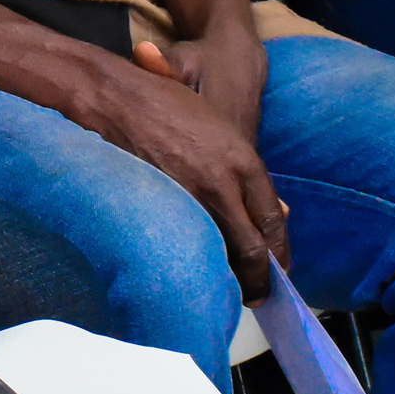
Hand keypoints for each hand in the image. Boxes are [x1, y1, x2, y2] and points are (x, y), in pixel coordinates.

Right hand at [51, 41, 289, 299]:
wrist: (114, 98)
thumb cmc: (165, 107)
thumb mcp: (218, 130)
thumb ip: (247, 174)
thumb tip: (278, 212)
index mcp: (243, 160)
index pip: (273, 221)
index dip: (280, 253)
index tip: (279, 268)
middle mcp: (224, 182)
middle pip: (253, 249)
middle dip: (260, 281)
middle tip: (259, 296)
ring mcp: (190, 197)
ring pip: (221, 254)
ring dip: (229, 279)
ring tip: (230, 291)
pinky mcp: (160, 208)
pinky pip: (186, 247)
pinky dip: (195, 265)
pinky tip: (195, 272)